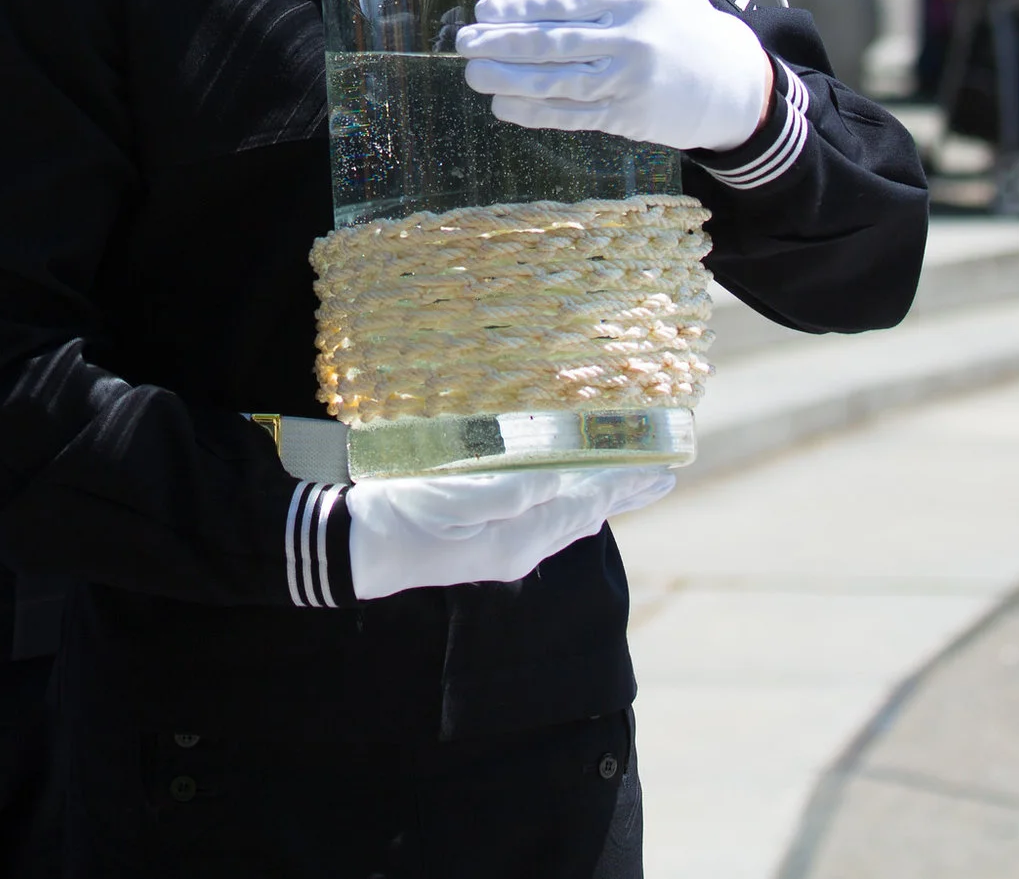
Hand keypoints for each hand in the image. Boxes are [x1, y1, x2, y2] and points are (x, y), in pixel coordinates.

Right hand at [348, 468, 674, 600]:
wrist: (355, 550)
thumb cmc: (400, 518)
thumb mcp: (453, 499)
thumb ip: (511, 491)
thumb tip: (561, 480)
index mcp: (518, 540)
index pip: (585, 506)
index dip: (624, 485)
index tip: (663, 468)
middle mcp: (518, 548)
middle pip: (583, 516)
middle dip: (621, 493)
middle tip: (660, 475)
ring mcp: (501, 547)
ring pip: (565, 519)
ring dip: (597, 496)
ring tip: (624, 482)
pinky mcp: (483, 539)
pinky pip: (542, 518)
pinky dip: (566, 499)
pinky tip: (563, 490)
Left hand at [458, 0, 773, 152]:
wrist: (729, 80)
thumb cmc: (680, 20)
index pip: (564, 3)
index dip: (518, 7)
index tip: (484, 9)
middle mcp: (628, 39)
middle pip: (552, 43)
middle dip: (500, 43)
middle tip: (462, 42)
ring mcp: (627, 81)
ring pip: (556, 82)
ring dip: (508, 80)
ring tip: (473, 74)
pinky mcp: (626, 117)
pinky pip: (571, 115)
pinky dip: (534, 112)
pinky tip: (503, 106)